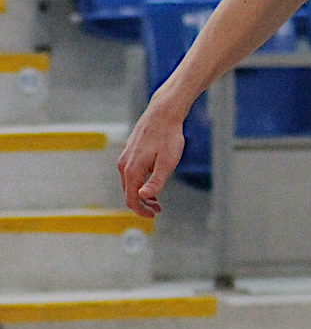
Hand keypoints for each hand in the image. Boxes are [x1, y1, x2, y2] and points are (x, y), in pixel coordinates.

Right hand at [116, 100, 186, 217]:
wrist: (163, 113)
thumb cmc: (168, 137)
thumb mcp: (167, 162)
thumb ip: (156, 181)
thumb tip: (143, 196)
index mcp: (132, 170)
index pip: (132, 199)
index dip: (142, 211)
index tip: (155, 215)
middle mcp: (123, 165)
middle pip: (129, 192)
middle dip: (142, 204)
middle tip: (158, 209)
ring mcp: (125, 157)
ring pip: (129, 183)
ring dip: (141, 193)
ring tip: (157, 200)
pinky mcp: (129, 152)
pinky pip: (131, 173)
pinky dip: (140, 182)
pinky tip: (151, 181)